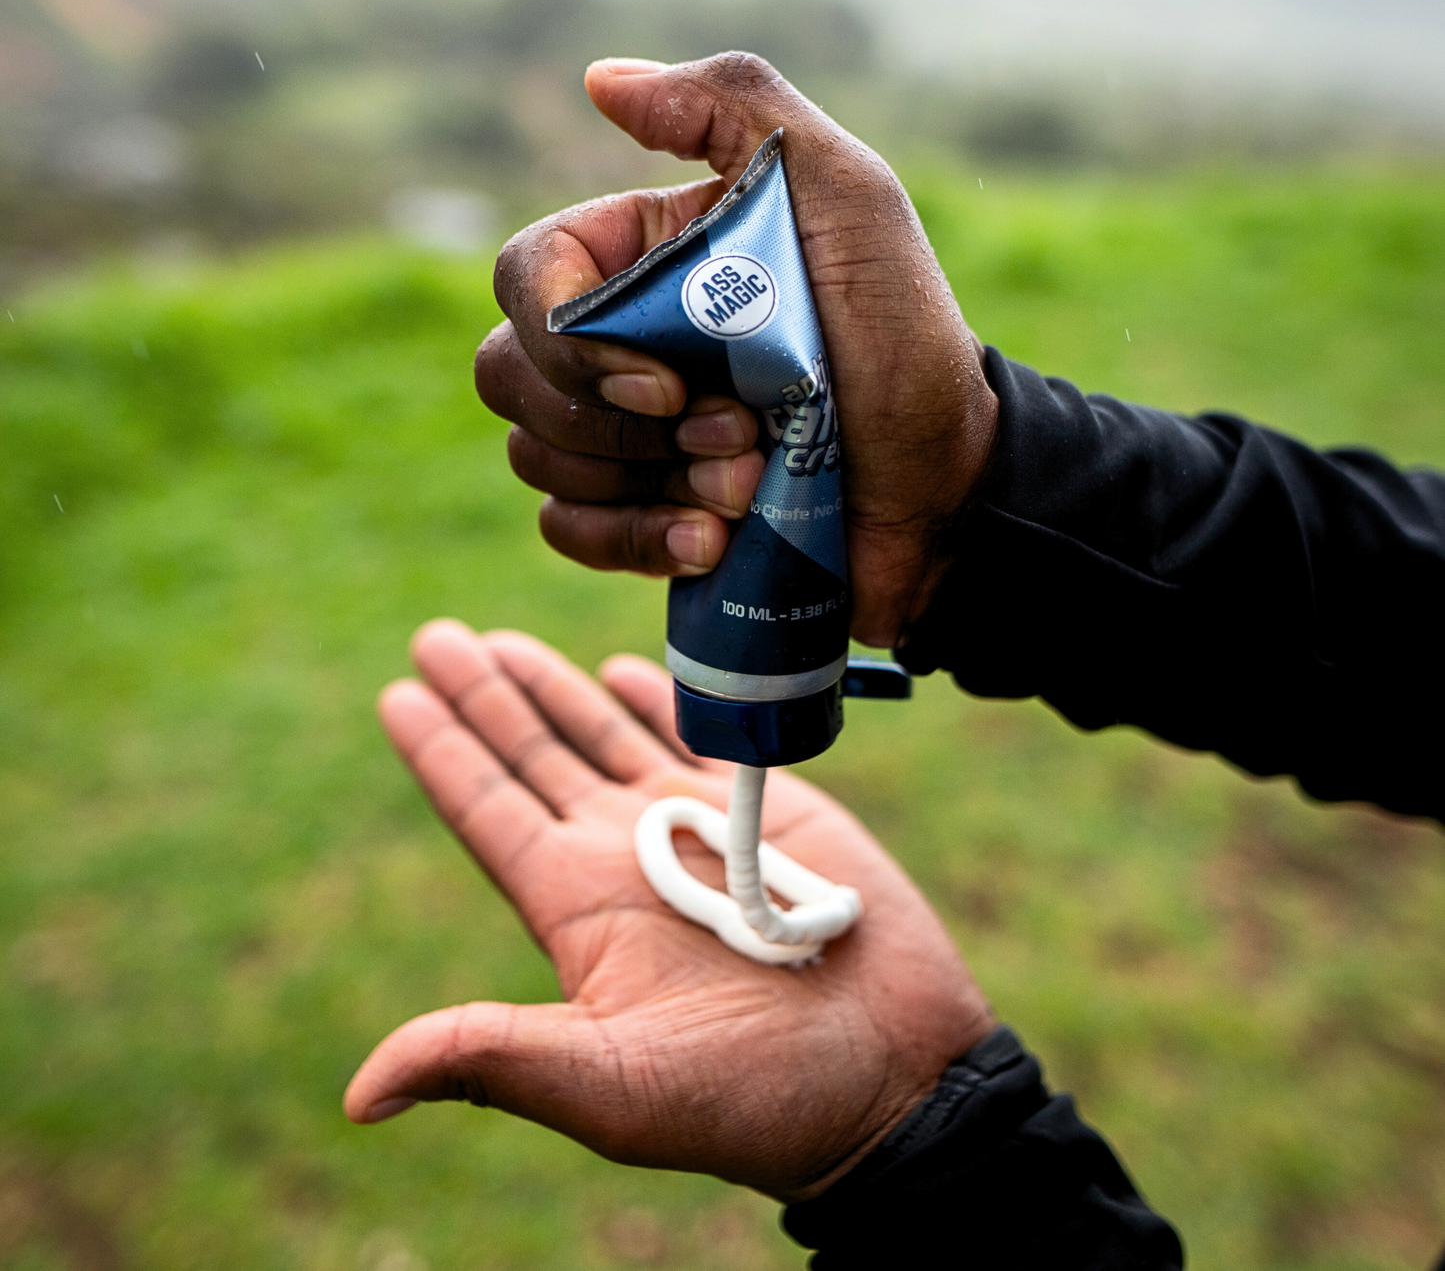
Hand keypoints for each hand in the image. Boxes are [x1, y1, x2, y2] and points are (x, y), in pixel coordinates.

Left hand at [346, 620, 992, 1199]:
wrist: (889, 1076)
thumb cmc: (751, 1095)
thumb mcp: (610, 1085)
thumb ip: (495, 1057)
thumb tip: (360, 1097)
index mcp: (576, 906)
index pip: (489, 809)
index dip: (442, 752)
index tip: (395, 693)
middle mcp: (622, 854)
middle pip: (534, 754)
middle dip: (486, 695)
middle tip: (435, 636)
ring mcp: (693, 824)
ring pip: (604, 733)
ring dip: (555, 685)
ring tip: (502, 641)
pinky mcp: (765, 805)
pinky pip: (695, 733)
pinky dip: (655, 696)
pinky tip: (619, 668)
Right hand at [478, 53, 998, 647]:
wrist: (948, 484)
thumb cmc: (905, 338)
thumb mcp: (847, 197)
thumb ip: (735, 107)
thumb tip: (601, 80)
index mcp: (647, 255)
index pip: (527, 276)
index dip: (569, 341)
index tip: (667, 381)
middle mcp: (619, 337)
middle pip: (513, 374)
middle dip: (624, 424)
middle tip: (741, 431)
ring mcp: (625, 431)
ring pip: (536, 455)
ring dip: (648, 483)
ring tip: (751, 479)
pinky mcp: (641, 511)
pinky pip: (569, 528)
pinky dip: (635, 541)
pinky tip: (714, 538)